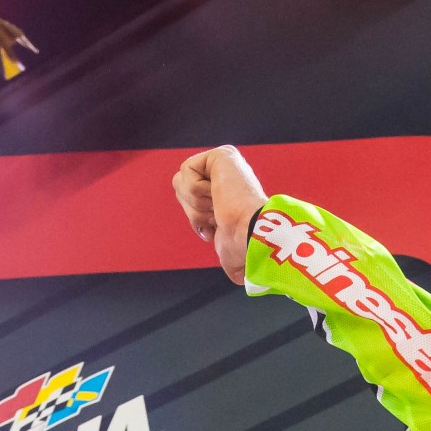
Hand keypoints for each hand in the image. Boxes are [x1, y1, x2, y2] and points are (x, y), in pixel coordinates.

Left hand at [172, 146, 267, 283]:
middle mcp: (228, 173)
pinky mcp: (221, 155)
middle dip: (194, 211)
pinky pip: (186, 173)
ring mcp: (226, 161)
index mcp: (228, 190)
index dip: (197, 218)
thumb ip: (225, 246)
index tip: (217, 227)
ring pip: (180, 182)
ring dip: (196, 204)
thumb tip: (240, 276)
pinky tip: (219, 196)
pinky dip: (197, 192)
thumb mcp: (226, 246)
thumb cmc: (243, 246)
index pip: (190, 201)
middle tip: (219, 216)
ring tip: (221, 207)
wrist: (249, 237)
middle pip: (180, 189)